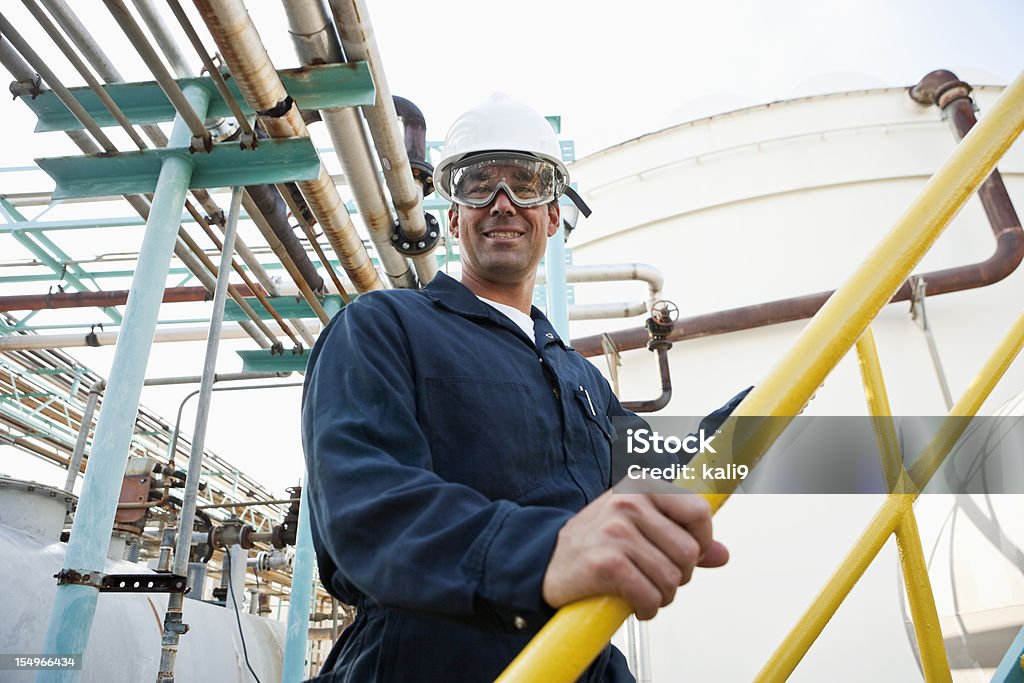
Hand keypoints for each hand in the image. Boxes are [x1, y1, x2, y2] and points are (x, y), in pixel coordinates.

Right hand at [541, 481, 727, 619]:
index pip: (699, 511)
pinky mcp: (606, 561)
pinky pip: (650, 594)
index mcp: (641, 486)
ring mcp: (616, 530)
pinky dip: (647, 607)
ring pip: (672, 577)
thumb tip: (722, 554)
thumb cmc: (595, 542)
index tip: (686, 554)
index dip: (702, 541)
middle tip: (656, 579)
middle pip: (689, 551)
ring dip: (662, 595)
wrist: (544, 560)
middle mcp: (629, 501)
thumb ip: (681, 537)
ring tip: (644, 591)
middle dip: (679, 576)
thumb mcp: (638, 527)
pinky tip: (635, 604)